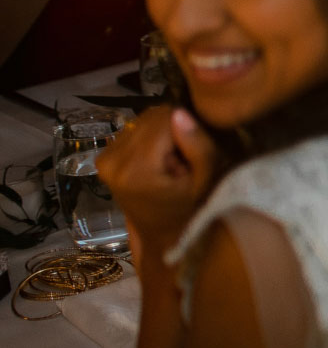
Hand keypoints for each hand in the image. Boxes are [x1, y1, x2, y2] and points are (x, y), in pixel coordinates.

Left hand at [98, 106, 219, 264]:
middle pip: (150, 118)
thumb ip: (198, 145)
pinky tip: (157, 159)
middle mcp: (112, 161)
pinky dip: (148, 138)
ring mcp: (103, 159)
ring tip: (170, 159)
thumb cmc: (189, 210)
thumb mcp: (205, 180)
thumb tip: (180, 112)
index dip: (186, 129)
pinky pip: (132, 130)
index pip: (164, 120)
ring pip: (141, 121)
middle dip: (171, 129)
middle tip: (182, 156)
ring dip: (160, 133)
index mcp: (136, 169)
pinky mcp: (102, 158)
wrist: (161, 234)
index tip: (193, 151)